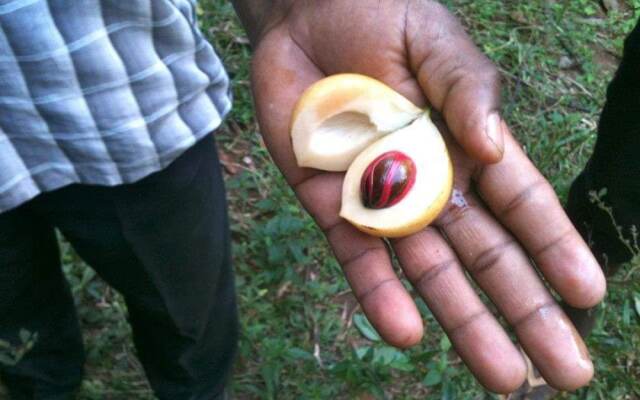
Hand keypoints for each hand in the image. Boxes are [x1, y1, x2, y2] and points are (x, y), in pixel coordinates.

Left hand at [248, 0, 605, 392]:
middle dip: (525, 310)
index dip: (554, 248)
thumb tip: (500, 150)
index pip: (521, 205)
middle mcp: (433, 183)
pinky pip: (359, 259)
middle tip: (564, 370)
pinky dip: (380, 296)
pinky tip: (407, 333)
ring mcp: (382, 200)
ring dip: (464, 322)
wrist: (302, 17)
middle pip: (486, 255)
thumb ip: (470, 91)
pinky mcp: (332, 206)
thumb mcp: (435, 44)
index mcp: (468, 146)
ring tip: (502, 377)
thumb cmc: (377, 18)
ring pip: (430, 272)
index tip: (589, 294)